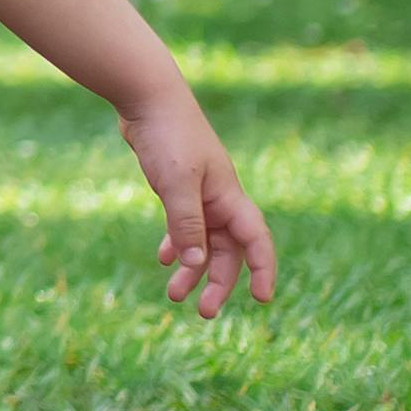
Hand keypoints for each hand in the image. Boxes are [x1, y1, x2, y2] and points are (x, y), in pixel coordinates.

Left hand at [121, 91, 280, 318]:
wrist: (147, 98)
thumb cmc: (168, 135)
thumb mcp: (176, 183)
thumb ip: (186, 223)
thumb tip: (196, 263)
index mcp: (229, 197)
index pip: (256, 240)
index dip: (264, 269)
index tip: (263, 300)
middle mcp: (219, 199)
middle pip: (229, 251)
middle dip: (219, 283)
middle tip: (205, 313)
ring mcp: (199, 194)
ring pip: (203, 242)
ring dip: (192, 269)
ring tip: (173, 295)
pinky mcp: (177, 188)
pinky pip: (183, 226)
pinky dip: (176, 245)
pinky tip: (163, 259)